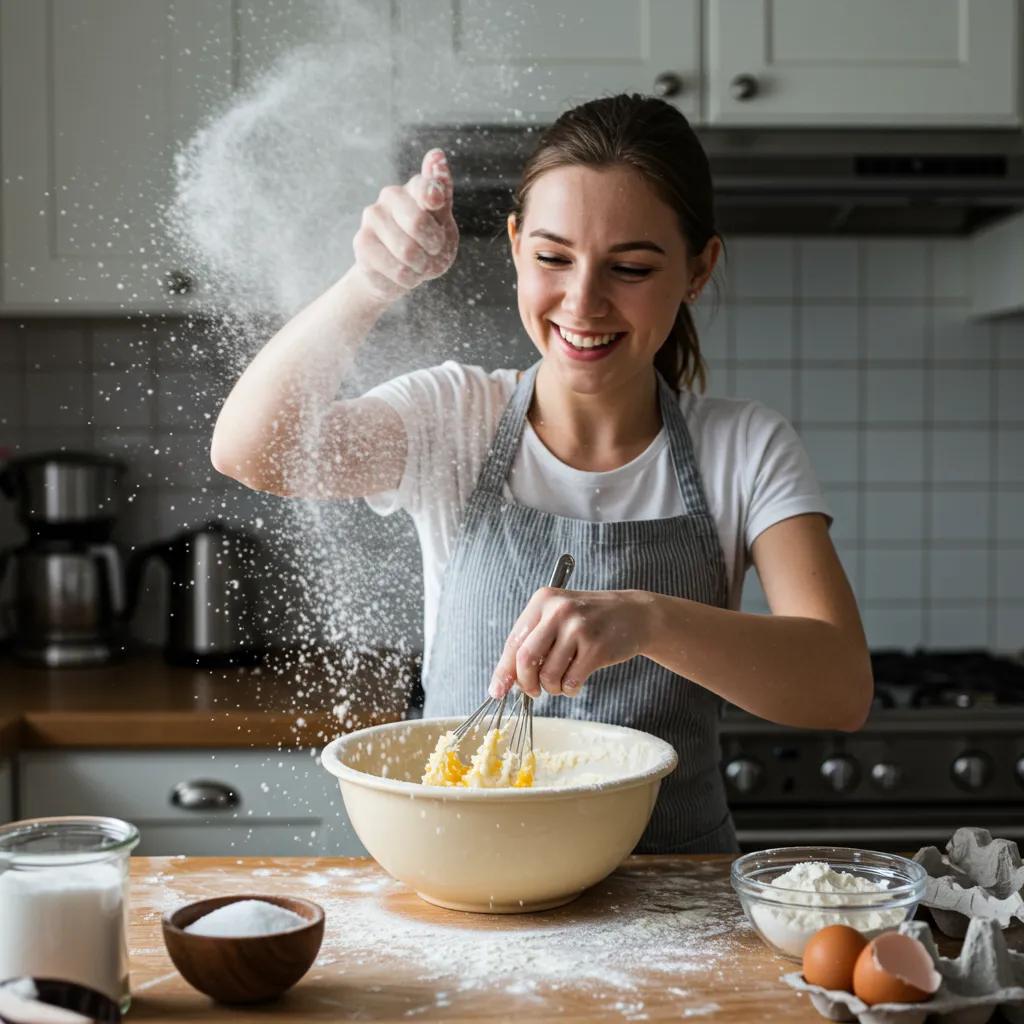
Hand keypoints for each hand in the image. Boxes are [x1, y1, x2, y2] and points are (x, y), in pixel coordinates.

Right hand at [350, 148, 458, 302]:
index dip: (433, 197)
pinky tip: (404, 274)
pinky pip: (397, 270)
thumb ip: (441, 191)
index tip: (436, 202)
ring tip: (419, 265)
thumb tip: (437, 154)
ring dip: (422, 267)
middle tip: (433, 251)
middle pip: (417, 222)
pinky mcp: (361, 244)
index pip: (425, 187)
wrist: (399, 272)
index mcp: (413, 188)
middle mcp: (388, 197)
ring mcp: (371, 219)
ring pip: (407, 251)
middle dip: (434, 246)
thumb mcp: (442, 221)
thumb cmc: (426, 243)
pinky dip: (409, 279)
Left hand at [488, 589, 655, 699]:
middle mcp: (559, 611)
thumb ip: (533, 641)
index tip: (496, 691)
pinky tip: (576, 681)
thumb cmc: (590, 620)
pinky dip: (569, 690)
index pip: (513, 641)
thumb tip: (507, 680)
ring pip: (548, 675)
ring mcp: (578, 629)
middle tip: (532, 692)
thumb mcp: (559, 617)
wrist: (635, 614)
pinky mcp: (596, 648)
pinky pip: (570, 682)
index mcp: (543, 600)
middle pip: (526, 659)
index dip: (503, 671)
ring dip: (552, 688)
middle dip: (525, 684)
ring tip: (562, 680)